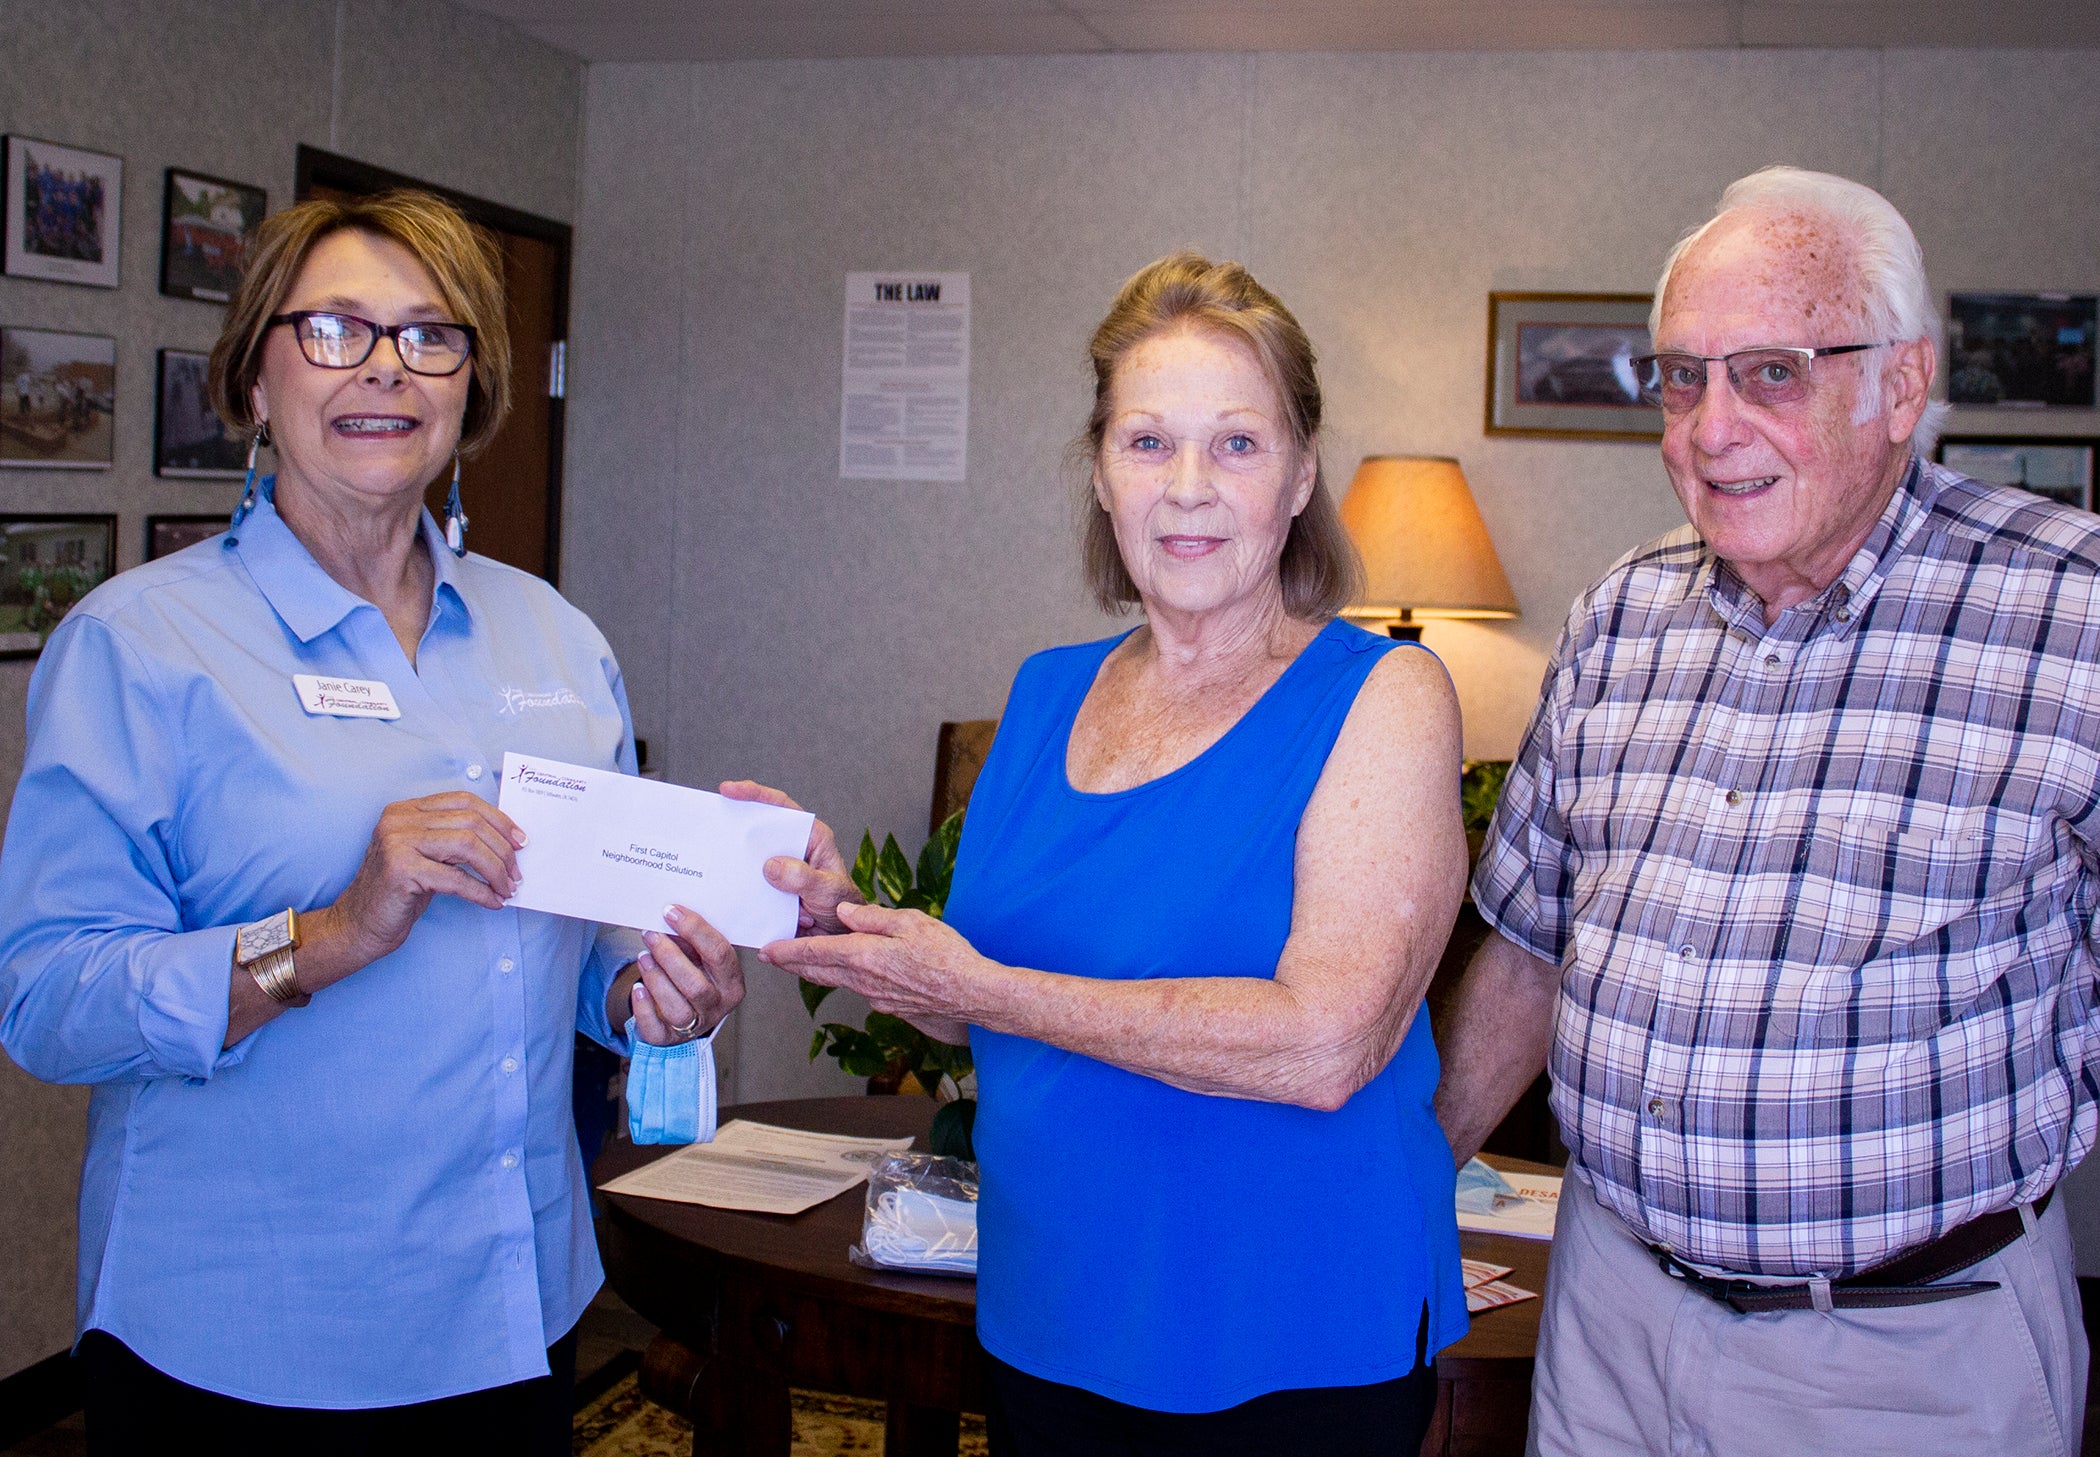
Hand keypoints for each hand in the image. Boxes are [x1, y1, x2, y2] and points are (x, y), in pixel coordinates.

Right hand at [311, 792, 524, 971]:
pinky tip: (493, 902)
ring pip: (467, 846)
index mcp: (406, 809)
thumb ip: (455, 838)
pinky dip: (481, 892)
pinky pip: (456, 879)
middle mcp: (399, 820)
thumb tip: (508, 840)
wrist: (358, 924)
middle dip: (502, 849)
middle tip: (517, 873)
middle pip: (470, 823)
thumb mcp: (428, 855)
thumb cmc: (400, 891)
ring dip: (496, 870)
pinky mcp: (400, 871)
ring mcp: (397, 843)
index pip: (464, 801)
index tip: (520, 841)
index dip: (498, 819)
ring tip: (508, 888)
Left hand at [630, 904, 745, 1043]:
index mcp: (732, 982)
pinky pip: (655, 1028)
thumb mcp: (701, 959)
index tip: (671, 912)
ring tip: (644, 957)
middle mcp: (717, 1006)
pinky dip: (643, 1007)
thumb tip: (669, 918)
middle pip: (696, 984)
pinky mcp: (669, 1039)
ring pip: (676, 1008)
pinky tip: (637, 988)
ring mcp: (695, 1025)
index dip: (695, 929)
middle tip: (651, 935)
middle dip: (669, 956)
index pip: (719, 953)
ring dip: (656, 978)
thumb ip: (690, 942)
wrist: (685, 1013)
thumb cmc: (694, 978)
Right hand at [721, 780, 861, 934]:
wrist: (837, 939)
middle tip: (707, 823)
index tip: (728, 790)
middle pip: (758, 828)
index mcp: (810, 838)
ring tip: (705, 855)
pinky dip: (733, 884)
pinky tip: (717, 887)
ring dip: (730, 857)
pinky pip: (745, 882)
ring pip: (748, 856)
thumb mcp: (829, 891)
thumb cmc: (842, 908)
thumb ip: (805, 878)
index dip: (754, 794)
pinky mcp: (767, 889)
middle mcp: (792, 849)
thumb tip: (771, 865)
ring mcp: (778, 870)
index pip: (782, 808)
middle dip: (732, 823)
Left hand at [759, 900, 979, 1036]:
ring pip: (835, 981)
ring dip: (815, 971)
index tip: (766, 950)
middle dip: (792, 964)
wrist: (972, 994)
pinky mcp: (888, 1004)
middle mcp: (863, 980)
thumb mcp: (911, 922)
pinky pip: (857, 988)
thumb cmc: (947, 955)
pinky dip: (842, 978)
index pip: (815, 952)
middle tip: (770, 958)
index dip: (787, 951)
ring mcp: (875, 996)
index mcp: (865, 955)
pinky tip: (847, 972)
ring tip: (800, 963)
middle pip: (817, 971)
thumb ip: (873, 917)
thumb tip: (844, 912)